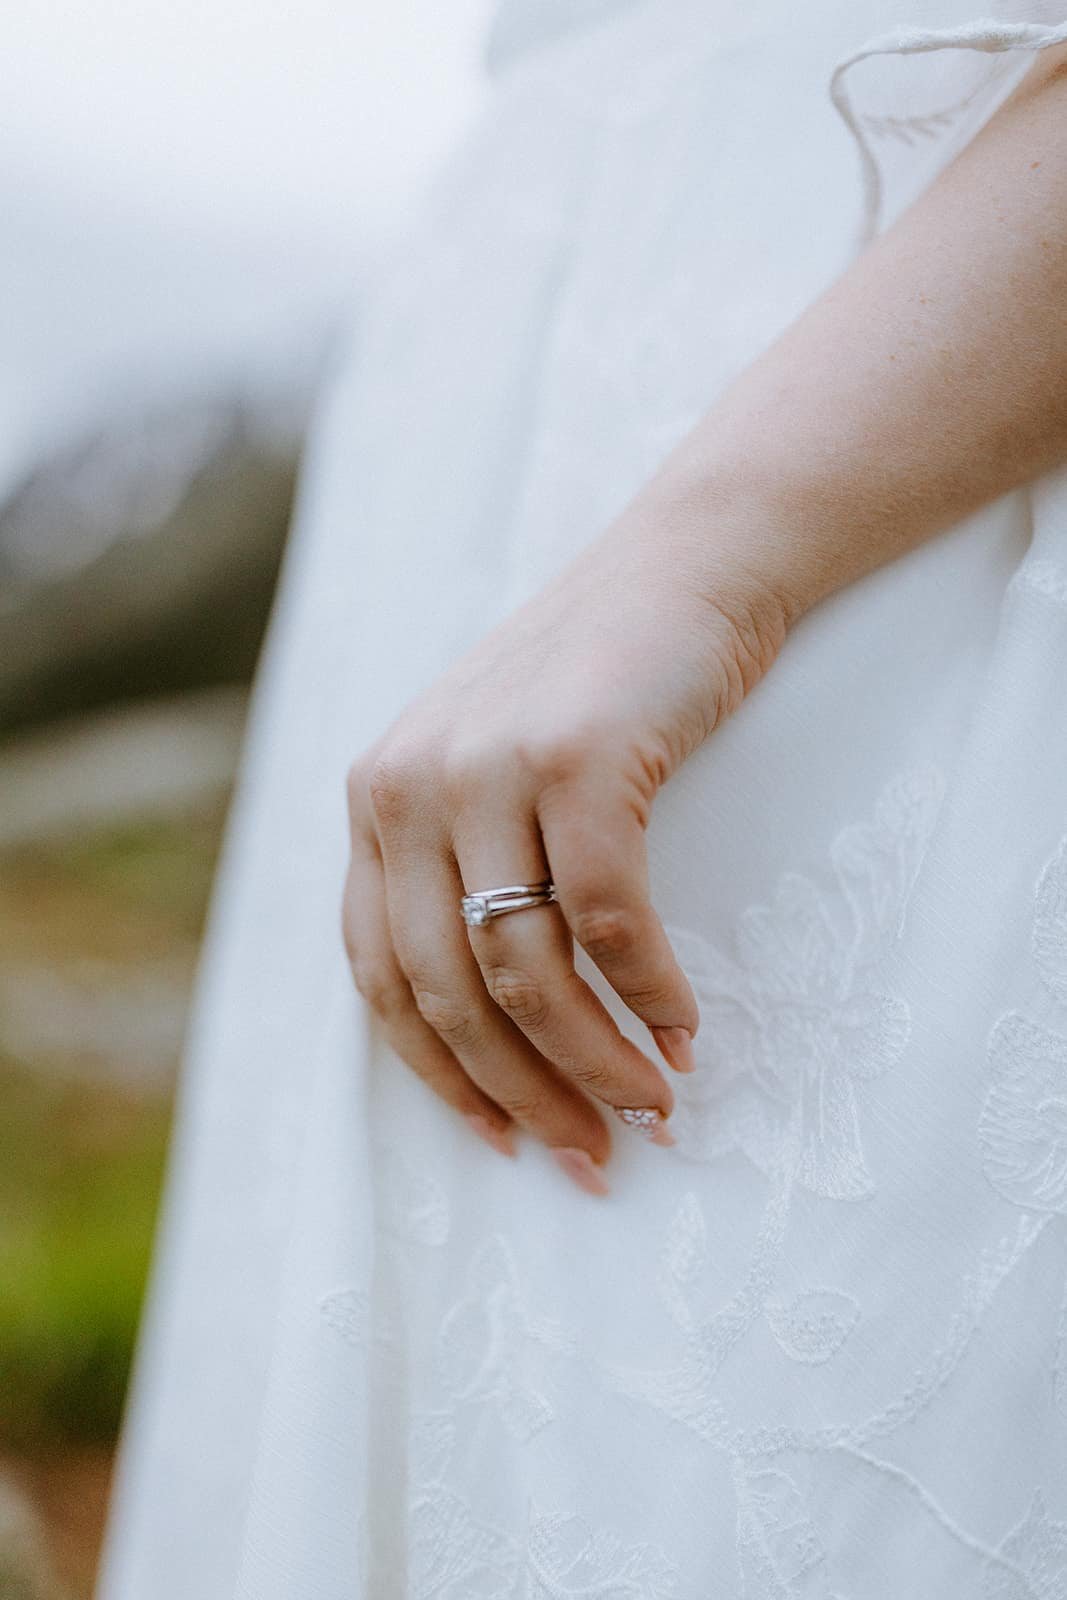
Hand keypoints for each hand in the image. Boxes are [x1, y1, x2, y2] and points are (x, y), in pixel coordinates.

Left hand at [342, 487, 788, 1193]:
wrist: (688, 568)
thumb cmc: (600, 689)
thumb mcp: (492, 772)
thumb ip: (461, 869)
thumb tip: (490, 1031)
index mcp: (377, 800)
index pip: (379, 978)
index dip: (439, 1078)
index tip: (504, 1141)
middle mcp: (408, 786)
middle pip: (450, 992)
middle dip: (522, 1094)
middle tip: (592, 1157)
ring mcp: (486, 768)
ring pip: (525, 969)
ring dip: (593, 1061)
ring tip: (650, 1109)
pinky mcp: (576, 759)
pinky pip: (607, 919)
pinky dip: (650, 991)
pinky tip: (684, 1032)